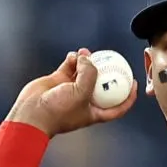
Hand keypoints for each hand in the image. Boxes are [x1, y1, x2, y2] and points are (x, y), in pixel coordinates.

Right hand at [5, 48, 137, 136]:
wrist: (32, 113)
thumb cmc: (58, 111)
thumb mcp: (81, 93)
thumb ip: (89, 74)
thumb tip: (89, 59)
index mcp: (95, 112)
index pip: (118, 106)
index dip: (129, 96)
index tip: (134, 82)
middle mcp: (85, 101)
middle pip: (102, 85)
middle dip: (106, 72)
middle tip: (111, 59)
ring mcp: (72, 90)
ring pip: (84, 73)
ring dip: (87, 62)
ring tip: (86, 54)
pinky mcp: (58, 81)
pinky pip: (69, 67)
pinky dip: (72, 60)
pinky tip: (74, 55)